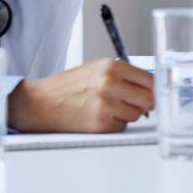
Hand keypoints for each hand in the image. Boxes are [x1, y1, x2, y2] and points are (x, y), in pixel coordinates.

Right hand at [8, 59, 153, 132]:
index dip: (153, 89)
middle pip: (149, 98)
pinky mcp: (101, 123)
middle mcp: (111, 83)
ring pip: (136, 114)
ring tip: (106, 108)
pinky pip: (122, 126)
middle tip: (133, 104)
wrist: (38, 103)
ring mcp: (107, 104)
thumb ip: (122, 75)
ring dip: (127, 114)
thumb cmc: (66, 86)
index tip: (153, 94)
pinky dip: (115, 124)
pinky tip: (98, 117)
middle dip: (144, 103)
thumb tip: (149, 85)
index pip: (150, 79)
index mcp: (112, 66)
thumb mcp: (95, 69)